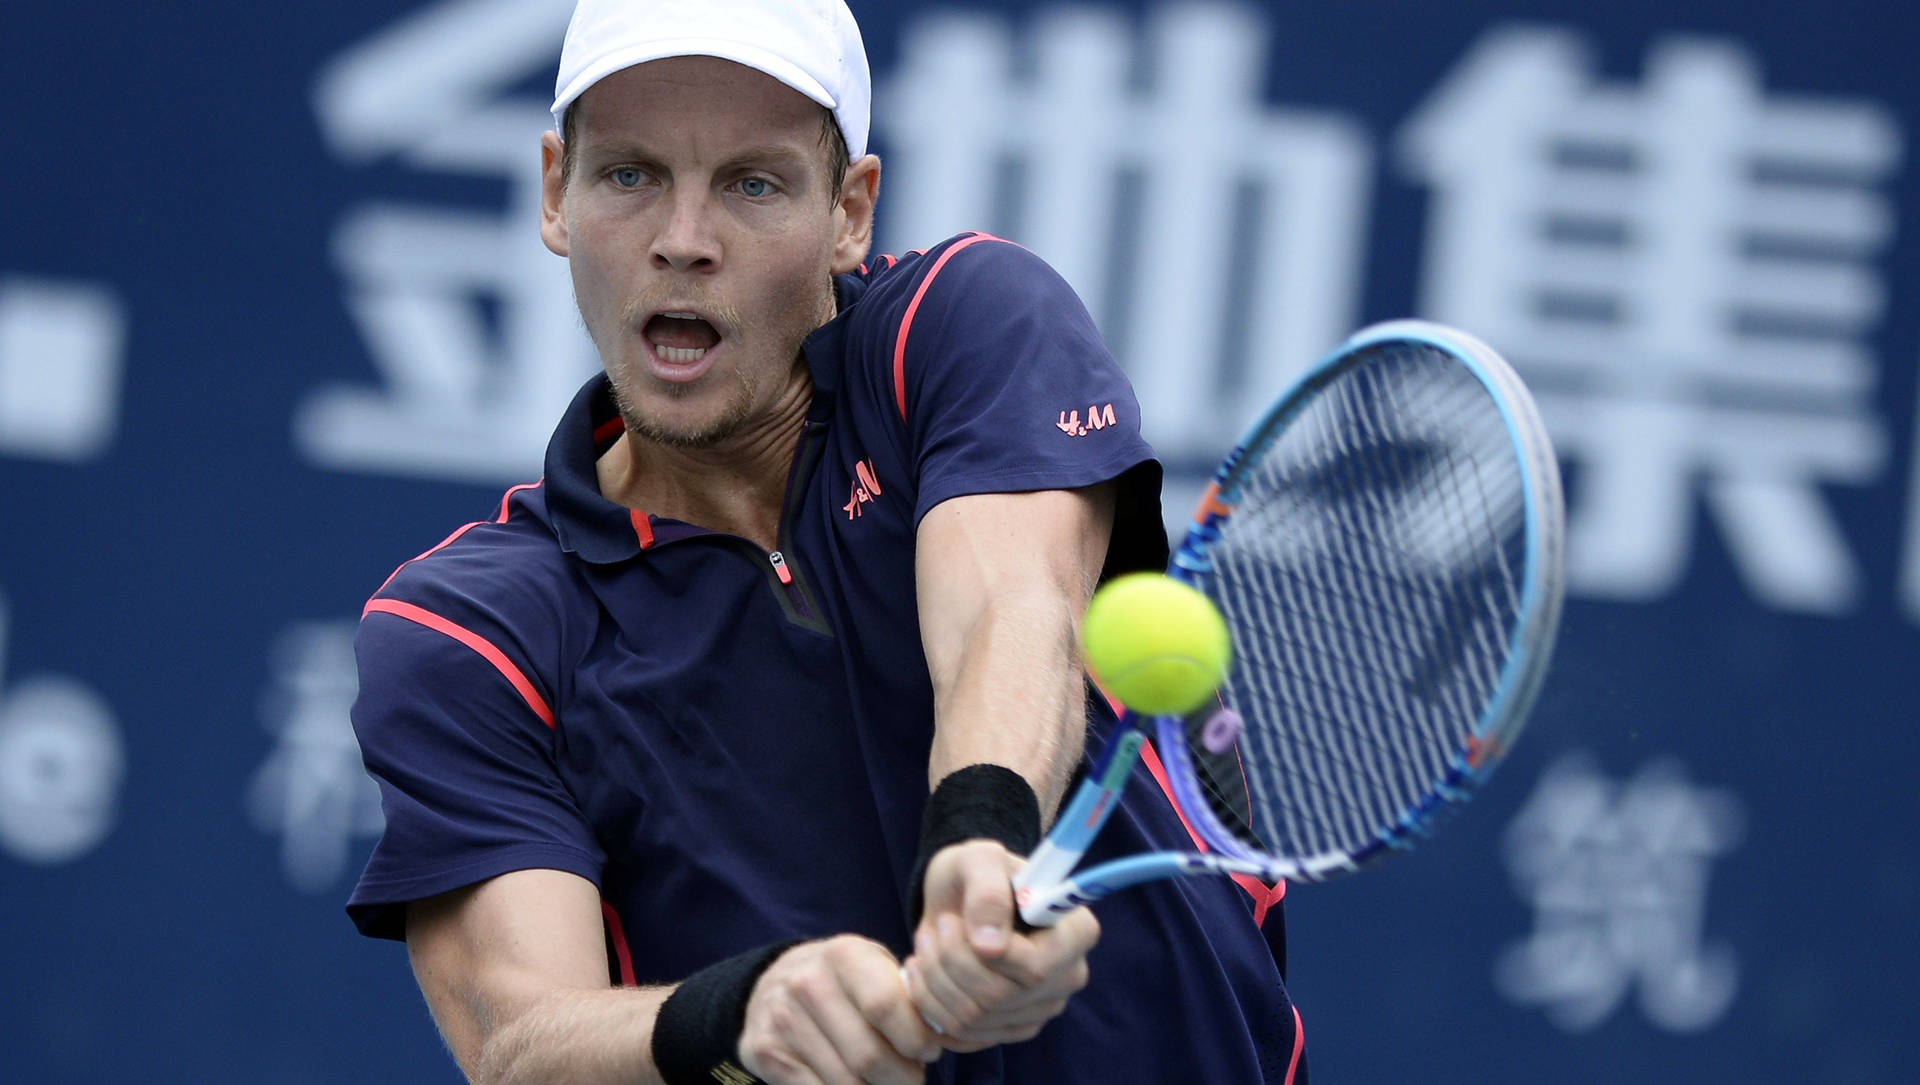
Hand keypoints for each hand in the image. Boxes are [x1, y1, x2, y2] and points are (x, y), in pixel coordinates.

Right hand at [738, 936, 940, 1084]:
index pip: (885, 1006)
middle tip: (913, 1080)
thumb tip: (937, 1034)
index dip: (915, 1039)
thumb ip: (906, 993)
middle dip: (903, 1079)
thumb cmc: (844, 980)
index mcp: (844, 955)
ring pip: (845, 1083)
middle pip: (868, 1056)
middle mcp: (807, 984)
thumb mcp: (874, 967)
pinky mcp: (764, 1052)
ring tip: (887, 1083)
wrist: (774, 982)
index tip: (929, 1052)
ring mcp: (782, 1019)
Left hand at [902, 840, 1099, 1051]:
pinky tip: (924, 970)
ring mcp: (1041, 1009)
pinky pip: (962, 1035)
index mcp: (1077, 932)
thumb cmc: (976, 872)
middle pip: (997, 996)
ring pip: (974, 1018)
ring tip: (926, 943)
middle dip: (948, 961)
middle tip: (935, 926)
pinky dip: (929, 1004)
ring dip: (933, 979)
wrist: (960, 897)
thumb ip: (987, 891)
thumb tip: (990, 945)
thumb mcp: (977, 859)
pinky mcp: (1010, 1029)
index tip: (954, 920)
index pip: (1035, 967)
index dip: (986, 953)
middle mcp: (1068, 977)